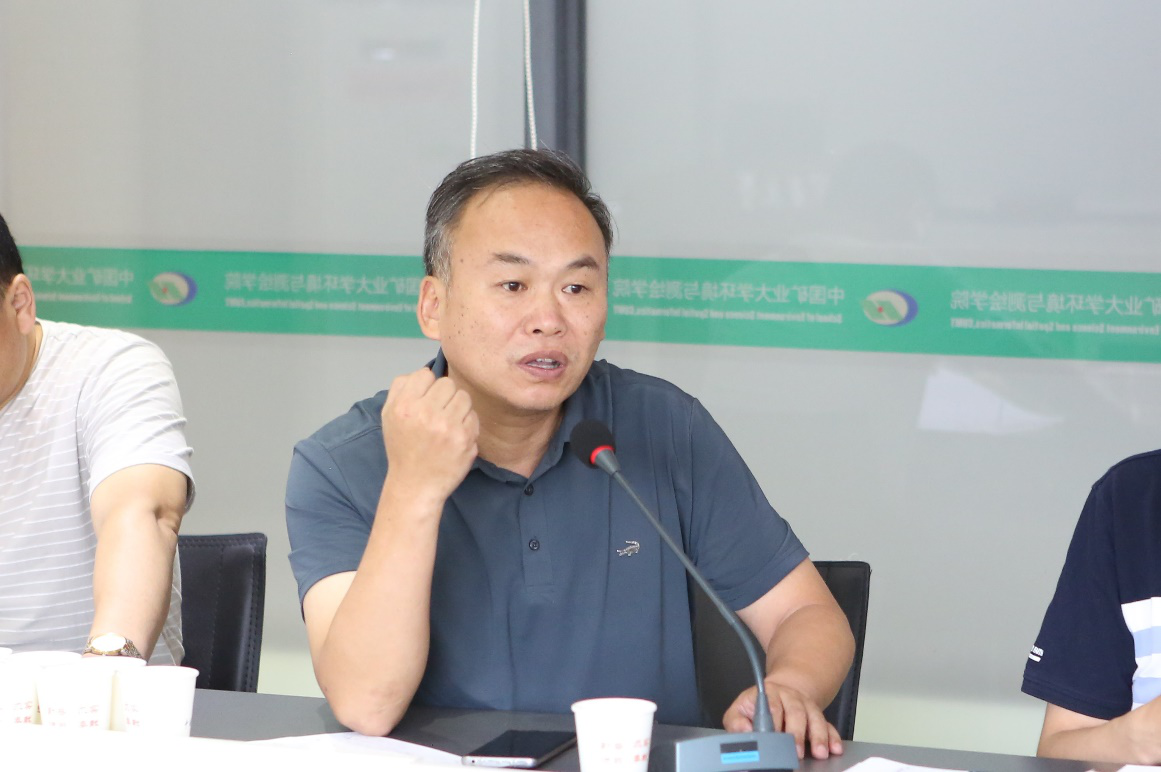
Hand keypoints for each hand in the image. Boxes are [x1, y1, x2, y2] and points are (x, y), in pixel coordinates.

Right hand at [381, 368, 478, 503]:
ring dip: (458, 407)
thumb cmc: (403, 449)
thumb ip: (400, 388)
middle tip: (439, 413)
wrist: (415, 485)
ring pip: (464, 397)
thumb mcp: (389, 416)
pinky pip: (473, 416)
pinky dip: (467, 424)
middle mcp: (426, 414)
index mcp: (404, 406)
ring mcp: (447, 427)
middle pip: (448, 383)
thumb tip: (424, 372)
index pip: (425, 374)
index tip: (426, 400)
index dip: (427, 386)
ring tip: (448, 423)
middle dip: (444, 396)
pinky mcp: (465, 439)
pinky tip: (455, 436)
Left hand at [723, 680, 843, 759]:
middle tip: (796, 752)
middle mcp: (789, 697)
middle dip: (797, 734)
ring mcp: (806, 705)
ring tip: (819, 752)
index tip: (774, 739)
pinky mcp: (817, 716)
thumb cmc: (758, 705)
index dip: (774, 723)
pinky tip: (835, 748)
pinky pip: (828, 725)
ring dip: (818, 736)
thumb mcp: (740, 709)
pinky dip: (832, 736)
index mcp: (768, 694)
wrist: (780, 690)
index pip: (772, 707)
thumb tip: (743, 731)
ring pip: (815, 718)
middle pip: (796, 713)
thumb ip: (736, 721)